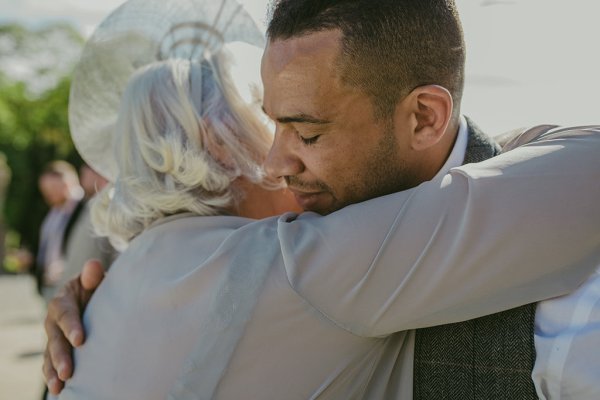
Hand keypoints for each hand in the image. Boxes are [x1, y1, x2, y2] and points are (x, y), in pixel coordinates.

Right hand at [43, 259, 104, 394]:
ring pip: (50, 355)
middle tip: (68, 371)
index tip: (80, 340)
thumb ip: (92, 276)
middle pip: (55, 339)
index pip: (65, 314)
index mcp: (63, 301)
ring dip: (53, 371)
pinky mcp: (56, 350)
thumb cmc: (95, 289)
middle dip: (61, 356)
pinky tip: (59, 391)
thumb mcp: (93, 281)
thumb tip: (93, 265)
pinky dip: (52, 377)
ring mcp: (53, 337)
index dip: (71, 326)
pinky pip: (50, 364)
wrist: (91, 297)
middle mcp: (53, 321)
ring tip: (60, 385)